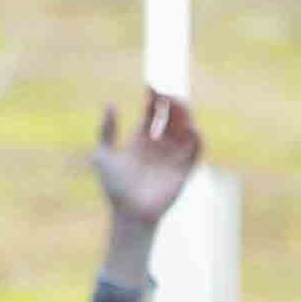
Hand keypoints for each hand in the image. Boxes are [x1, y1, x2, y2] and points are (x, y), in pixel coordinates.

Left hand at [91, 90, 204, 231]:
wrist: (129, 213)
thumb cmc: (114, 187)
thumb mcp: (103, 154)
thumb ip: (106, 130)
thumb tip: (110, 103)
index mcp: (141, 140)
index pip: (153, 113)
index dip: (154, 99)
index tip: (151, 88)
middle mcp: (159, 146)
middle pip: (172, 117)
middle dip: (172, 104)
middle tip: (168, 95)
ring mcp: (172, 157)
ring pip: (185, 129)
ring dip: (185, 116)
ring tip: (179, 106)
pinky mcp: (184, 171)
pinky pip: (196, 151)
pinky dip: (197, 139)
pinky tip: (191, 129)